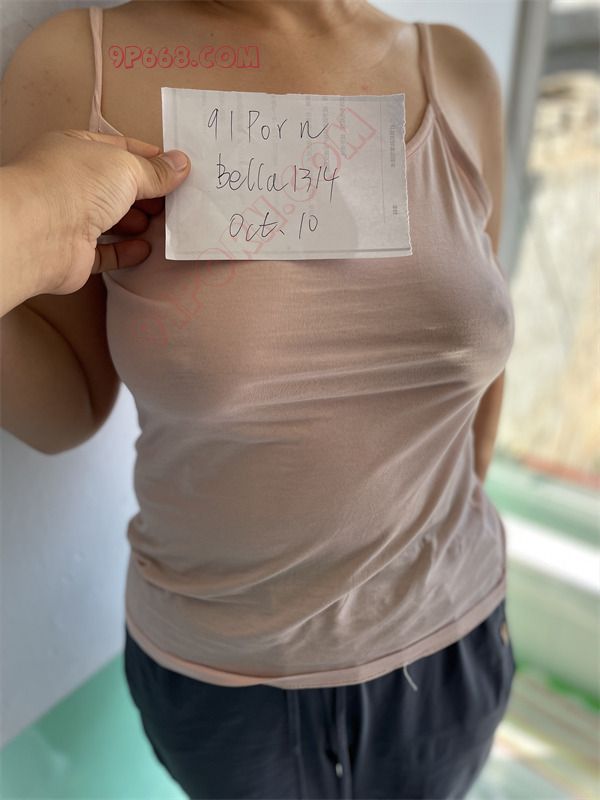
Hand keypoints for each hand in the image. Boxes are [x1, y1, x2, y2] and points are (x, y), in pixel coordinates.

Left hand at [1, 129, 189, 307]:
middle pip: (117, 186)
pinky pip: (106, 252)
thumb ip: (156, 171)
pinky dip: (127, 251)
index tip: (177, 169)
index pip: (119, 148)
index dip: (149, 157)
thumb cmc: (78, 185)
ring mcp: (71, 218)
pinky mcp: (76, 253)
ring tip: (162, 224)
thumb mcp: (127, 167)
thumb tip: (182, 164)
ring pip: (111, 220)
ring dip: (138, 222)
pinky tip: (145, 249)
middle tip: (175, 200)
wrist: (42, 232)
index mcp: (77, 150)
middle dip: (147, 193)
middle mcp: (71, 182)